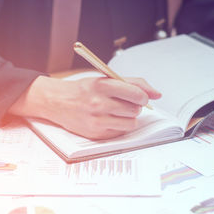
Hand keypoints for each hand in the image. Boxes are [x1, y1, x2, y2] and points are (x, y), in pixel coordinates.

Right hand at [9, 75, 160, 139]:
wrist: (57, 102)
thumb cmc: (83, 90)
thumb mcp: (105, 79)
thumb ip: (133, 83)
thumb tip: (157, 94)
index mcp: (102, 85)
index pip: (136, 93)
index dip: (142, 96)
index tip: (140, 97)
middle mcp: (99, 103)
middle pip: (135, 109)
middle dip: (135, 106)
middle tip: (125, 103)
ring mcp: (97, 120)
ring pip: (131, 123)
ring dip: (129, 118)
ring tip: (118, 112)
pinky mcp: (95, 134)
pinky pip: (121, 132)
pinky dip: (119, 126)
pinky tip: (109, 119)